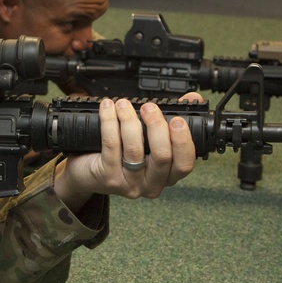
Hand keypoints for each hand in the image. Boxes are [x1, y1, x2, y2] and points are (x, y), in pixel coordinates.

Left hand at [53, 94, 199, 210]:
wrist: (89, 174)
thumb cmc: (123, 154)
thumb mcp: (149, 139)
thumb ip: (171, 119)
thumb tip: (192, 98)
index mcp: (167, 175)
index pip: (184, 164)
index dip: (183, 141)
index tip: (177, 120)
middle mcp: (151, 184)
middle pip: (162, 157)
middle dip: (156, 126)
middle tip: (149, 107)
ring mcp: (129, 183)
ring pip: (134, 150)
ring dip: (129, 121)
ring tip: (123, 104)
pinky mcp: (108, 177)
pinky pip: (111, 146)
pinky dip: (109, 122)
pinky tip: (108, 108)